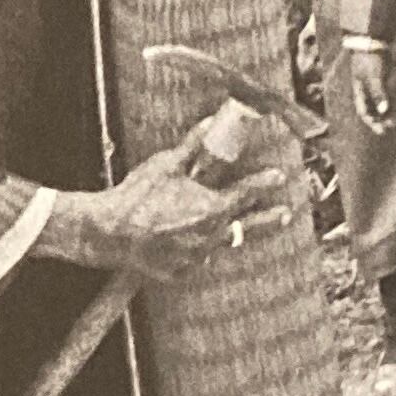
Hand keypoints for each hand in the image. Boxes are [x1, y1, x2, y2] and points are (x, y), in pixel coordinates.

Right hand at [40, 125, 295, 282]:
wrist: (110, 233)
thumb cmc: (137, 196)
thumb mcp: (166, 165)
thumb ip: (193, 146)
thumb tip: (211, 122)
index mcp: (211, 209)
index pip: (246, 193)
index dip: (264, 183)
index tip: (279, 176)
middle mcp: (210, 236)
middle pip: (247, 226)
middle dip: (268, 218)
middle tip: (285, 213)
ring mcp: (196, 258)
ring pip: (217, 244)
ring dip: (221, 233)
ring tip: (217, 225)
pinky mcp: (180, 273)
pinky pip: (195, 259)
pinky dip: (193, 248)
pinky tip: (182, 240)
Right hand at [342, 39, 395, 133]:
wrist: (371, 41)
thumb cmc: (368, 59)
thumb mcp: (372, 77)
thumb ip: (378, 93)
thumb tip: (384, 110)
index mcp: (360, 92)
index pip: (364, 112)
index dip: (372, 123)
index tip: (381, 131)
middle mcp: (368, 91)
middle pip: (374, 111)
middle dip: (382, 121)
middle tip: (391, 126)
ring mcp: (376, 86)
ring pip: (382, 105)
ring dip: (389, 114)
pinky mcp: (385, 81)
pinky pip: (389, 97)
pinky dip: (393, 104)